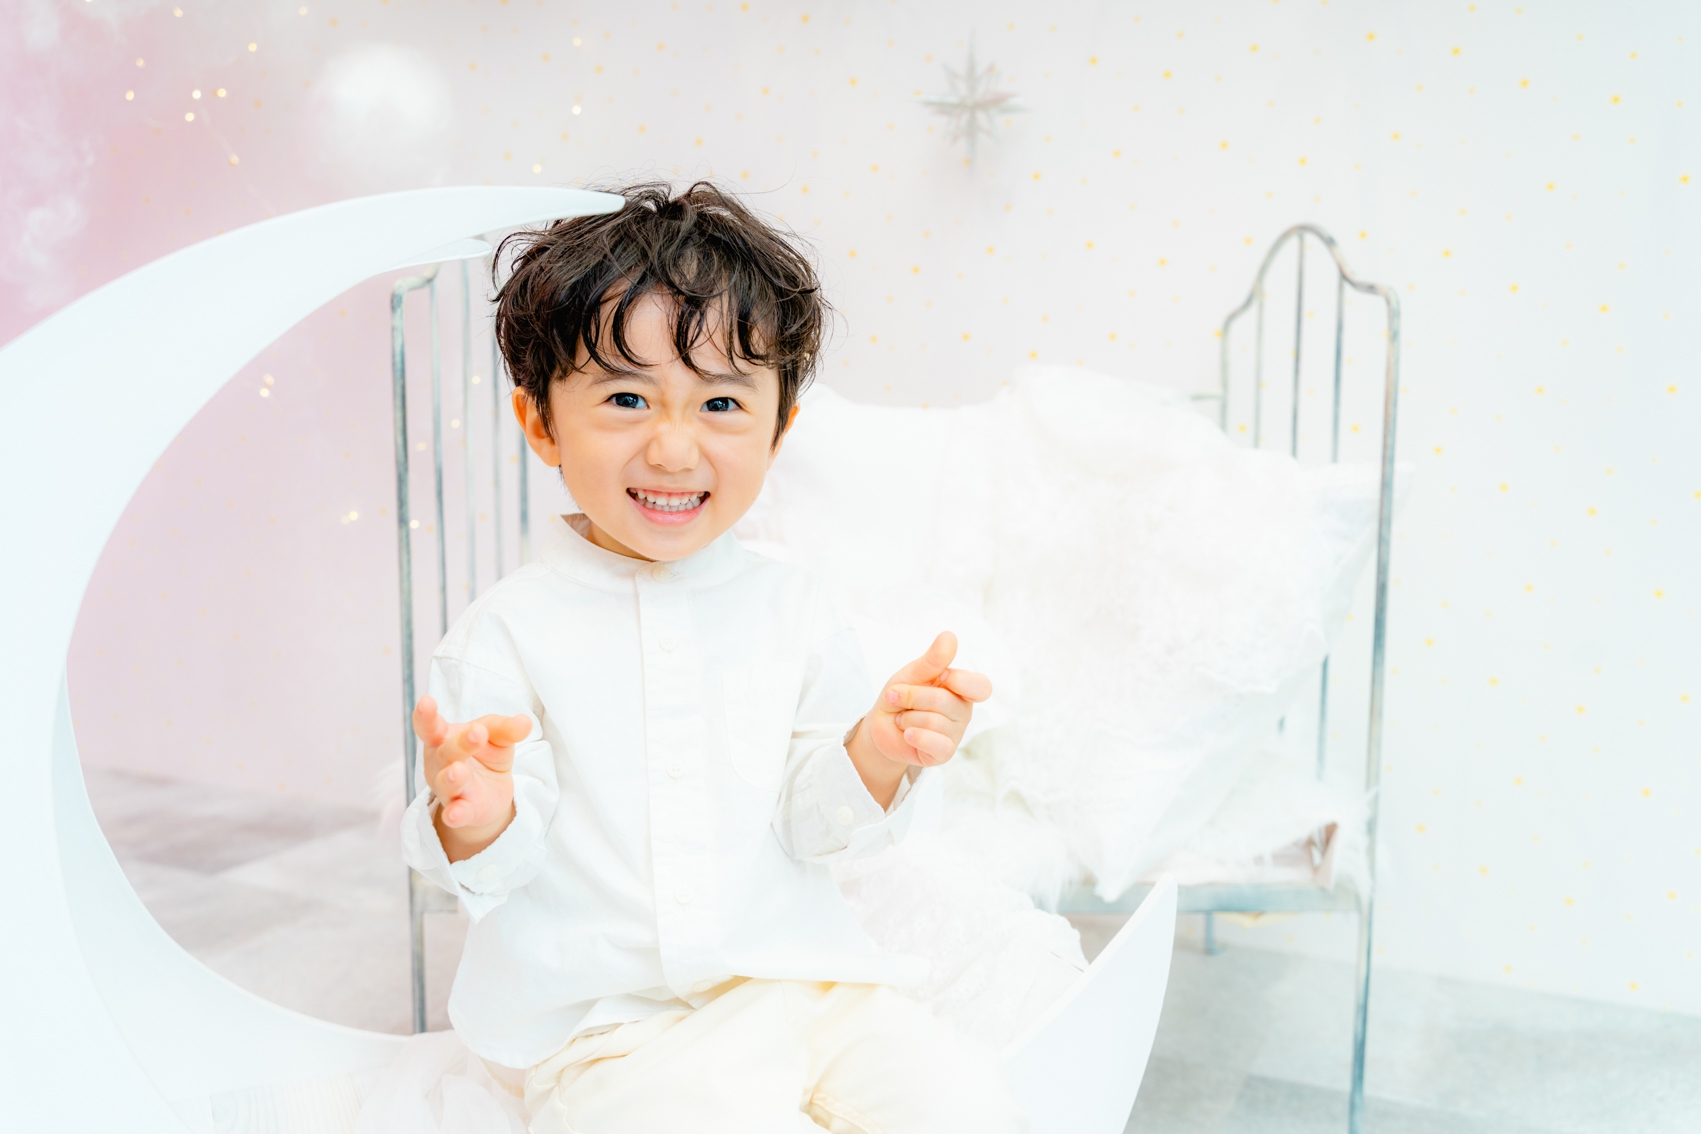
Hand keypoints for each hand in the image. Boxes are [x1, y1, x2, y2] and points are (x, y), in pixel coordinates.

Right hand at [413, 695, 531, 860]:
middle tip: (477, 732)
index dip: (426, 715)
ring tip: (458, 770)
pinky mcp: (462, 811)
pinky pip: (456, 813)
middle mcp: (441, 763)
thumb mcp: (497, 737)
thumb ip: (506, 729)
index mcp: (444, 738)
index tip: (426, 701)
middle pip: (446, 752)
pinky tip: (454, 815)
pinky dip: (455, 814)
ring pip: (446, 783)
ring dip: (452, 777)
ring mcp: (449, 789)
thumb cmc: (484, 753)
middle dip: (461, 743)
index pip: (430, 726)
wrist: (491, 791)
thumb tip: (525, 722)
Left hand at [847, 631, 991, 805]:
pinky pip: (935, 744)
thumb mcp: (912, 674)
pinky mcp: (943, 754)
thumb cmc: (901, 696)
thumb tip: (950, 636)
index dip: (958, 680)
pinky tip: (908, 734)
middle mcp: (963, 711)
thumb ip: (933, 659)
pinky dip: (915, 736)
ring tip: (903, 719)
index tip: (938, 677)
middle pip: (943, 700)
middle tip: (897, 698)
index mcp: (961, 688)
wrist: (880, 727)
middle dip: (911, 697)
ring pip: (933, 721)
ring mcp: (955, 734)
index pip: (980, 686)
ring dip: (907, 718)